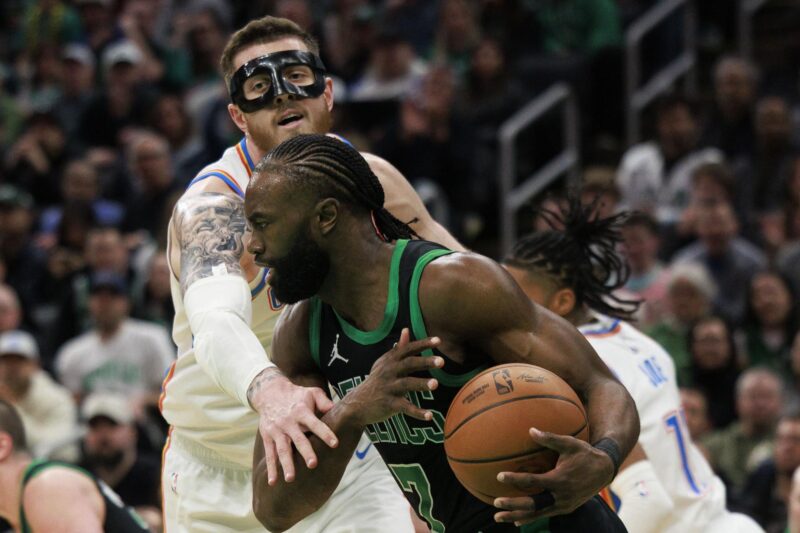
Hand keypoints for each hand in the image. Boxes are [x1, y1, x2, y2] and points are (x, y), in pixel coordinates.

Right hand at [249, 368, 336, 484]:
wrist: (269, 392)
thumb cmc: (297, 395)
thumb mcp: (311, 392)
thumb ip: (324, 401)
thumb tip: (338, 409)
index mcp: (302, 411)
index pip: (315, 423)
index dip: (325, 433)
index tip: (335, 444)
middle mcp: (288, 422)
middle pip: (298, 439)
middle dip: (305, 451)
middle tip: (313, 465)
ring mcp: (277, 431)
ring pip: (282, 449)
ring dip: (286, 464)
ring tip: (291, 478)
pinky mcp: (268, 437)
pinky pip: (269, 454)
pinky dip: (270, 468)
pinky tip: (273, 482)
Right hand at [342, 328, 442, 426]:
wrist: (357, 404)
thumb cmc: (377, 381)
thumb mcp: (385, 363)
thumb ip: (399, 348)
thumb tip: (406, 330)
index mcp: (391, 361)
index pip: (408, 349)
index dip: (423, 344)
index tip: (439, 340)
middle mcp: (389, 372)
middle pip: (408, 364)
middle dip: (425, 362)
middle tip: (442, 361)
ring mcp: (389, 388)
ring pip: (406, 384)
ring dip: (421, 384)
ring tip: (435, 384)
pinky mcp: (388, 404)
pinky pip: (404, 407)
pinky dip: (417, 412)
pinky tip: (430, 415)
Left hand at [493, 428, 614, 524]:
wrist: (604, 471)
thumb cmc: (584, 453)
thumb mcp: (569, 443)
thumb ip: (550, 438)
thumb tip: (530, 430)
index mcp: (560, 480)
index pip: (533, 481)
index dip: (515, 480)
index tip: (499, 476)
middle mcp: (561, 496)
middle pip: (533, 504)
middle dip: (513, 505)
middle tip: (496, 502)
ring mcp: (563, 505)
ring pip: (537, 513)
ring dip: (517, 515)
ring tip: (498, 517)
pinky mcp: (565, 509)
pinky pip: (544, 514)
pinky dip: (530, 517)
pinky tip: (516, 520)